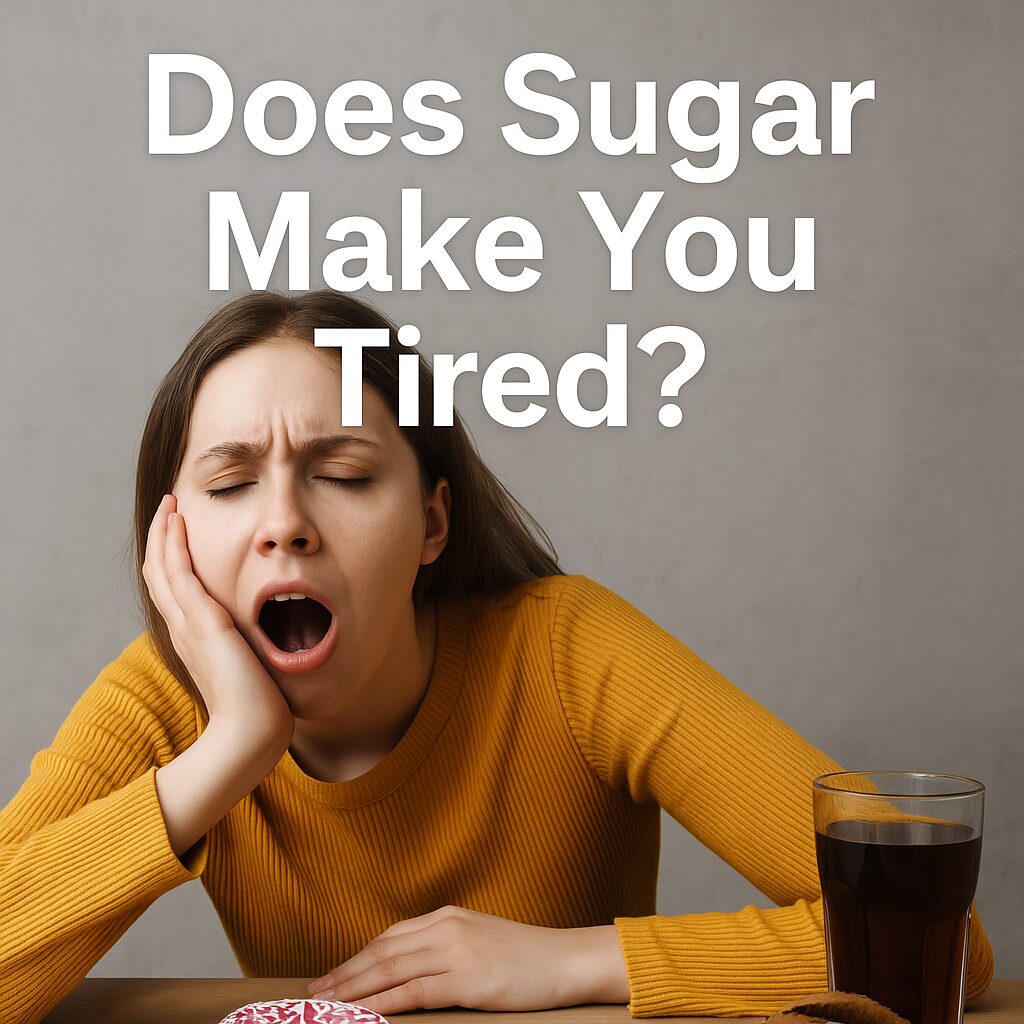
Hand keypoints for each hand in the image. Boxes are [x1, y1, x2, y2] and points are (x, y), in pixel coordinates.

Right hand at [143, 493, 293, 741]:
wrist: (252, 732)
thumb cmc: (259, 707)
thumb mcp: (251, 668)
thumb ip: (251, 651)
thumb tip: (267, 644)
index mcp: (195, 639)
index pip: (174, 591)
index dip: (171, 559)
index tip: (179, 532)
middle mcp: (185, 629)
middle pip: (160, 574)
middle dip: (163, 539)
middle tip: (170, 508)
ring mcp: (189, 625)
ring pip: (163, 567)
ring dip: (165, 532)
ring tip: (171, 505)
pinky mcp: (202, 621)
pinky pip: (179, 573)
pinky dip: (174, 544)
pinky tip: (179, 522)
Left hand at [305, 905, 629, 1013]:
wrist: (567, 960)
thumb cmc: (528, 957)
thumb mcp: (481, 941)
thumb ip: (446, 949)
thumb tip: (410, 972)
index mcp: (448, 917)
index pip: (389, 937)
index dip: (356, 958)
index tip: (331, 975)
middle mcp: (447, 928)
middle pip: (382, 951)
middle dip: (344, 973)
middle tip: (313, 992)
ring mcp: (457, 952)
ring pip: (391, 970)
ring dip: (353, 989)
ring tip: (326, 1004)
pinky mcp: (468, 980)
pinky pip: (415, 992)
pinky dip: (384, 1003)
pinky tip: (364, 1013)